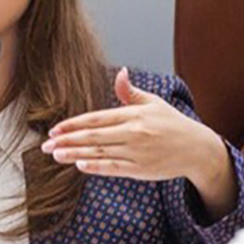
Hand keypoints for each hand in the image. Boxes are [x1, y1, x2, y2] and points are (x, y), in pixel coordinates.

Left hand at [42, 68, 228, 185]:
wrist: (197, 149)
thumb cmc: (173, 124)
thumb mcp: (153, 103)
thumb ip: (131, 92)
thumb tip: (120, 73)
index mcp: (134, 115)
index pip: (97, 118)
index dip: (74, 124)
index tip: (55, 128)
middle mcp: (134, 133)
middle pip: (93, 137)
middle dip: (67, 140)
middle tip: (46, 145)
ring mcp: (137, 152)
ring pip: (100, 153)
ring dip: (75, 154)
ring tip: (56, 155)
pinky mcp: (141, 169)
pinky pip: (114, 168)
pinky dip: (96, 167)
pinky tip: (79, 165)